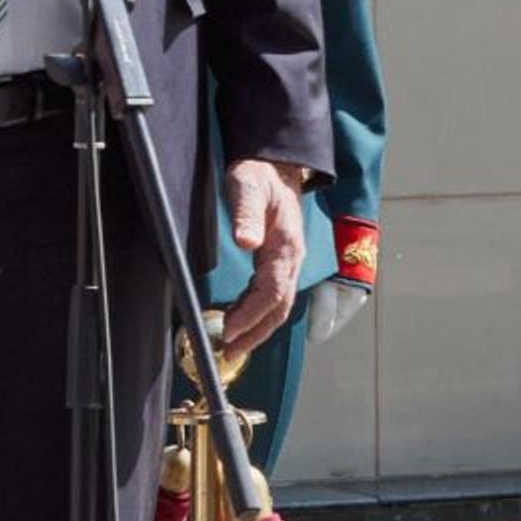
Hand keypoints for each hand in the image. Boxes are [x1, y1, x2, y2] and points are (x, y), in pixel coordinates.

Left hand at [218, 160, 311, 356]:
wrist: (277, 167)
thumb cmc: (260, 175)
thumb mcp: (247, 187)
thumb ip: (245, 213)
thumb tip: (246, 241)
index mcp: (285, 246)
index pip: (272, 291)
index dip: (251, 315)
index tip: (228, 331)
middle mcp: (292, 259)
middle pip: (279, 308)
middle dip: (255, 334)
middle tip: (228, 353)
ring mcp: (289, 263)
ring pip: (279, 306)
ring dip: (257, 330)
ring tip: (232, 348)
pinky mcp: (281, 263)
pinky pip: (274, 296)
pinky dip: (258, 315)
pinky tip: (238, 322)